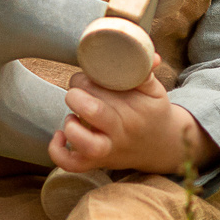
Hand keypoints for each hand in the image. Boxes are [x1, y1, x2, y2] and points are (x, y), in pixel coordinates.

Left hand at [49, 67, 219, 175]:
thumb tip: (149, 55)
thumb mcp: (155, 91)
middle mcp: (121, 132)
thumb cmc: (153, 112)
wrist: (162, 146)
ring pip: (84, 144)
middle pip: (93, 111)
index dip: (89, 77)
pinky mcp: (97, 162)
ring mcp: (108, 150)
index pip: (106, 90)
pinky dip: (58, 151)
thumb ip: (145, 72)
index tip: (90, 74)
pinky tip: (60, 134)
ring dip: (71, 123)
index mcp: (134, 111)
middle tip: (79, 89)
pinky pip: (72, 164)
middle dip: (77, 93)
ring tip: (74, 112)